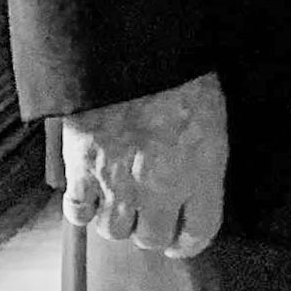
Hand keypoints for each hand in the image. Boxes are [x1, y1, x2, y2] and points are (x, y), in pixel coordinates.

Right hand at [61, 72, 227, 257]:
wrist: (133, 52)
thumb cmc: (180, 72)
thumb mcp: (212, 113)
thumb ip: (203, 156)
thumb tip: (196, 177)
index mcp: (201, 172)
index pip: (199, 231)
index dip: (190, 239)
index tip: (183, 236)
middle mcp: (160, 188)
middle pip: (152, 237)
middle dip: (153, 228)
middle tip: (151, 215)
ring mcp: (118, 184)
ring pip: (115, 230)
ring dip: (118, 218)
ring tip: (122, 199)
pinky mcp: (83, 173)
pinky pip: (78, 214)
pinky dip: (82, 210)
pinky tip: (90, 194)